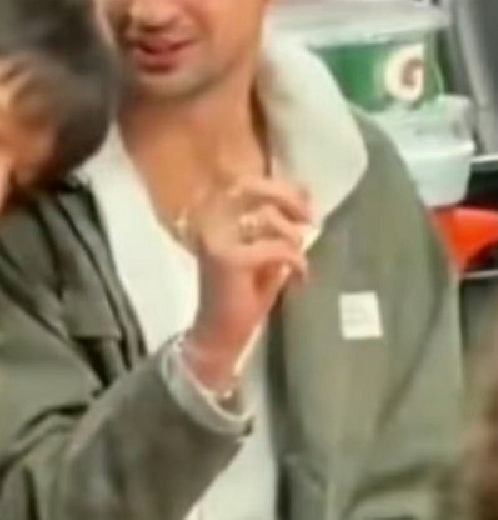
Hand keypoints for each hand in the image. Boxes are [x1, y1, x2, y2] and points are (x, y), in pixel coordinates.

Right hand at [180, 178, 310, 390]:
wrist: (219, 336)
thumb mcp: (263, 255)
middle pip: (253, 189)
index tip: (305, 200)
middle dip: (289, 199)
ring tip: (296, 262)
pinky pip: (277, 247)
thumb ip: (276, 229)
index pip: (245, 184)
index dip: (279, 186)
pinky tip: (297, 279)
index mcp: (214, 219)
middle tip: (309, 218)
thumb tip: (304, 201)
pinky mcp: (230, 258)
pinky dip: (295, 262)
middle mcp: (210, 222)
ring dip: (292, 239)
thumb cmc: (241, 298)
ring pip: (268, 218)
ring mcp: (217, 238)